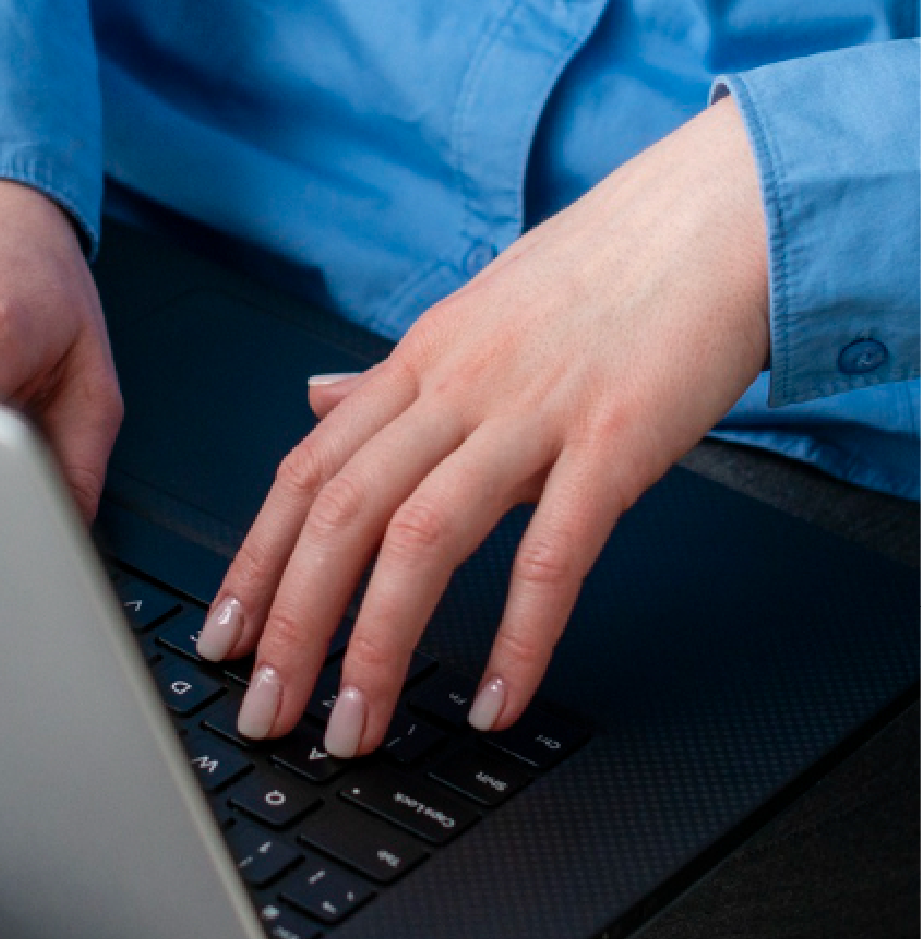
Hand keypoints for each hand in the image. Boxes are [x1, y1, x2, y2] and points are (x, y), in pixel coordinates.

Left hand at [195, 100, 770, 754]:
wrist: (718, 212)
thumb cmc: (601, 273)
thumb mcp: (472, 320)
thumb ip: (393, 381)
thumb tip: (319, 402)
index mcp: (414, 366)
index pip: (303, 475)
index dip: (254, 562)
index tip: (221, 638)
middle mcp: (453, 388)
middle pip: (339, 514)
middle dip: (289, 625)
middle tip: (263, 710)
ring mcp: (530, 411)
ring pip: (419, 537)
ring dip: (375, 646)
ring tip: (352, 727)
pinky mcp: (614, 438)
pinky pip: (552, 551)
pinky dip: (518, 635)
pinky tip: (494, 700)